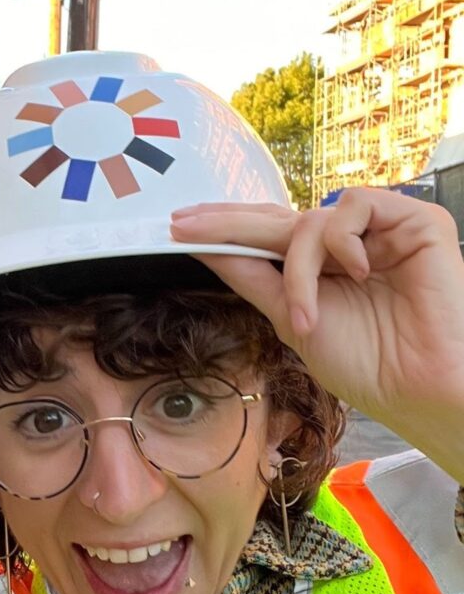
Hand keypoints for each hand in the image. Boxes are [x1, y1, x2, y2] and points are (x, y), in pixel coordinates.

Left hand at [170, 188, 463, 481]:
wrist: (415, 385)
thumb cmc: (364, 362)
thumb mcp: (290, 319)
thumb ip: (253, 278)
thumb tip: (208, 248)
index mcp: (321, 268)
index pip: (267, 236)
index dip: (226, 228)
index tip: (179, 227)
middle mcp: (348, 244)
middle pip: (279, 219)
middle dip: (228, 223)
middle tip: (184, 224)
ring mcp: (380, 231)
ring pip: (310, 220)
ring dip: (297, 270)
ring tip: (305, 318)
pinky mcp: (415, 222)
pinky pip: (355, 207)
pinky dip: (340, 243)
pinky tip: (353, 273)